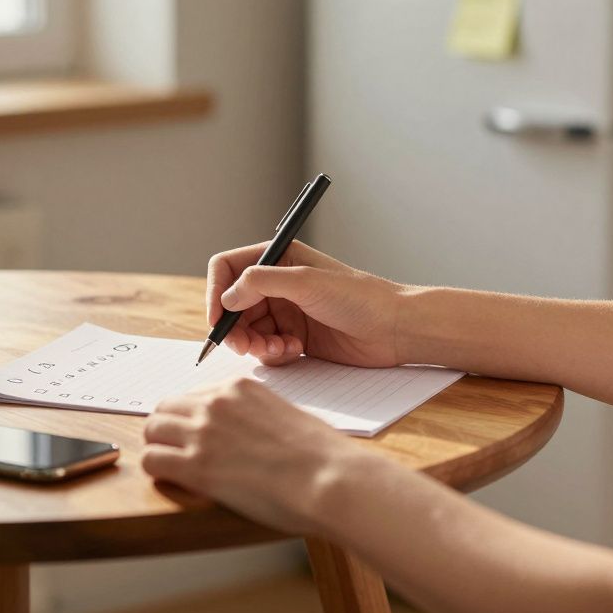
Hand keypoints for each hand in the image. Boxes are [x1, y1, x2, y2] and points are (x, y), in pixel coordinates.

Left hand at [142, 377, 379, 534]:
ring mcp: (203, 432)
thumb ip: (255, 414)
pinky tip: (175, 481)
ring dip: (159, 448)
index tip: (194, 436)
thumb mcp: (285, 414)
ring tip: (174, 468)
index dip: (190, 419)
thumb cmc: (319, 455)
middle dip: (166, 430)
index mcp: (239, 387)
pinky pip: (152, 460)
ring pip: (152, 430)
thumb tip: (245, 430)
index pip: (192, 395)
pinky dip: (158, 471)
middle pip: (165, 408)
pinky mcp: (196, 466)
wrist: (327, 479)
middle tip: (176, 452)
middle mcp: (216, 403)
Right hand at [208, 241, 406, 366]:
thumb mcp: (307, 282)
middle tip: (246, 346)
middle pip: (233, 305)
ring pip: (248, 331)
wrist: (395, 329)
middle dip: (236, 328)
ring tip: (280, 349)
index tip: (218, 319)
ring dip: (256, 344)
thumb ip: (261, 282)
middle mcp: (278, 283)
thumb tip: (227, 297)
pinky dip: (273, 354)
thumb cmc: (360, 297)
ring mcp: (286, 311)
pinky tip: (295, 351)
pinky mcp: (295, 337)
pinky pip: (266, 349)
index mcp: (278, 258)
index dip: (217, 292)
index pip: (228, 268)